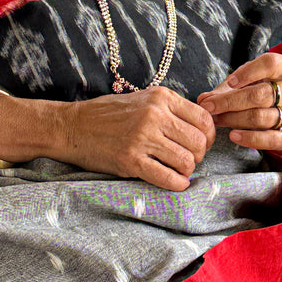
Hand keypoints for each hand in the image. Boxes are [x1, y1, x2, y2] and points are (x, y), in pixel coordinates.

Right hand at [65, 87, 215, 190]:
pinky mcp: (130, 160)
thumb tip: (202, 128)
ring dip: (186, 170)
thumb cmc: (109, 115)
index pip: (204, 119)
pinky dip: (177, 184)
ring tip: (176, 170)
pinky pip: (167, 177)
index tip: (200, 145)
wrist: (73, 127)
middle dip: (198, 156)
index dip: (208, 137)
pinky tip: (175, 182)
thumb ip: (170, 109)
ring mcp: (142, 137)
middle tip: (187, 160)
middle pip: (199, 142)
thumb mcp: (143, 99)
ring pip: (187, 161)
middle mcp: (155, 115)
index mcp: (161, 97)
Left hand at [196, 52, 281, 150]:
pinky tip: (233, 136)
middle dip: (230, 102)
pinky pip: (273, 139)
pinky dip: (251, 139)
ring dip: (234, 120)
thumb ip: (226, 88)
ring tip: (216, 120)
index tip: (230, 82)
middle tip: (209, 107)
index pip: (270, 64)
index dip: (248, 72)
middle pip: (261, 95)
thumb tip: (203, 100)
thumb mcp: (247, 80)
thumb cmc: (262, 87)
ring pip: (262, 117)